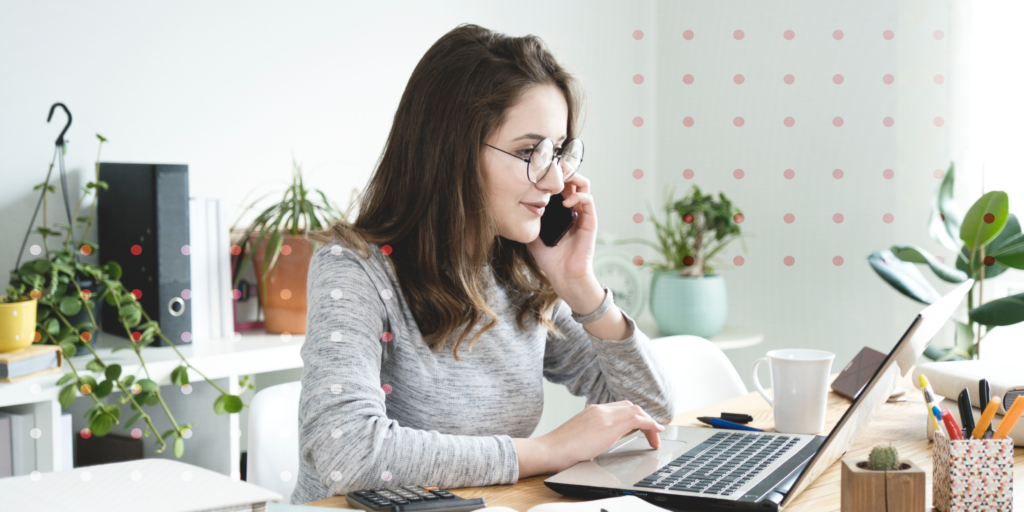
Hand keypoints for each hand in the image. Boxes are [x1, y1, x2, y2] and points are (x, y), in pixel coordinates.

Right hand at [516, 401, 664, 475]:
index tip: (642, 426)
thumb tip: (598, 444)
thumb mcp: (579, 438)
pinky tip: (656, 433)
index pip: (619, 407)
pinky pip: (637, 419)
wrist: (549, 450)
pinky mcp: (608, 424)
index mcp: (591, 412)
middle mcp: (598, 409)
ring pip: (635, 410)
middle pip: (629, 406)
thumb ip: (592, 436)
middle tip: (652, 432)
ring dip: (649, 422)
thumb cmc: (560, 450)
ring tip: (656, 436)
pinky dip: (650, 424)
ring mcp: (603, 415)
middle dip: (644, 418)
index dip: (634, 415)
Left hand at [526, 173, 596, 296]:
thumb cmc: (549, 258)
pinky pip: (588, 199)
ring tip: (560, 178)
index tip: (540, 168)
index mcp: (560, 209)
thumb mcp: (533, 233)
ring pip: (583, 184)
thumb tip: (513, 205)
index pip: (559, 183)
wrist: (563, 276)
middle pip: (572, 178)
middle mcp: (573, 208)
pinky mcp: (590, 221)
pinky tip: (565, 202)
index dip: (552, 173)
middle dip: (563, 169)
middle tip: (551, 167)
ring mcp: (583, 213)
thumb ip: (528, 218)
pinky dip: (578, 195)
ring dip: (573, 177)